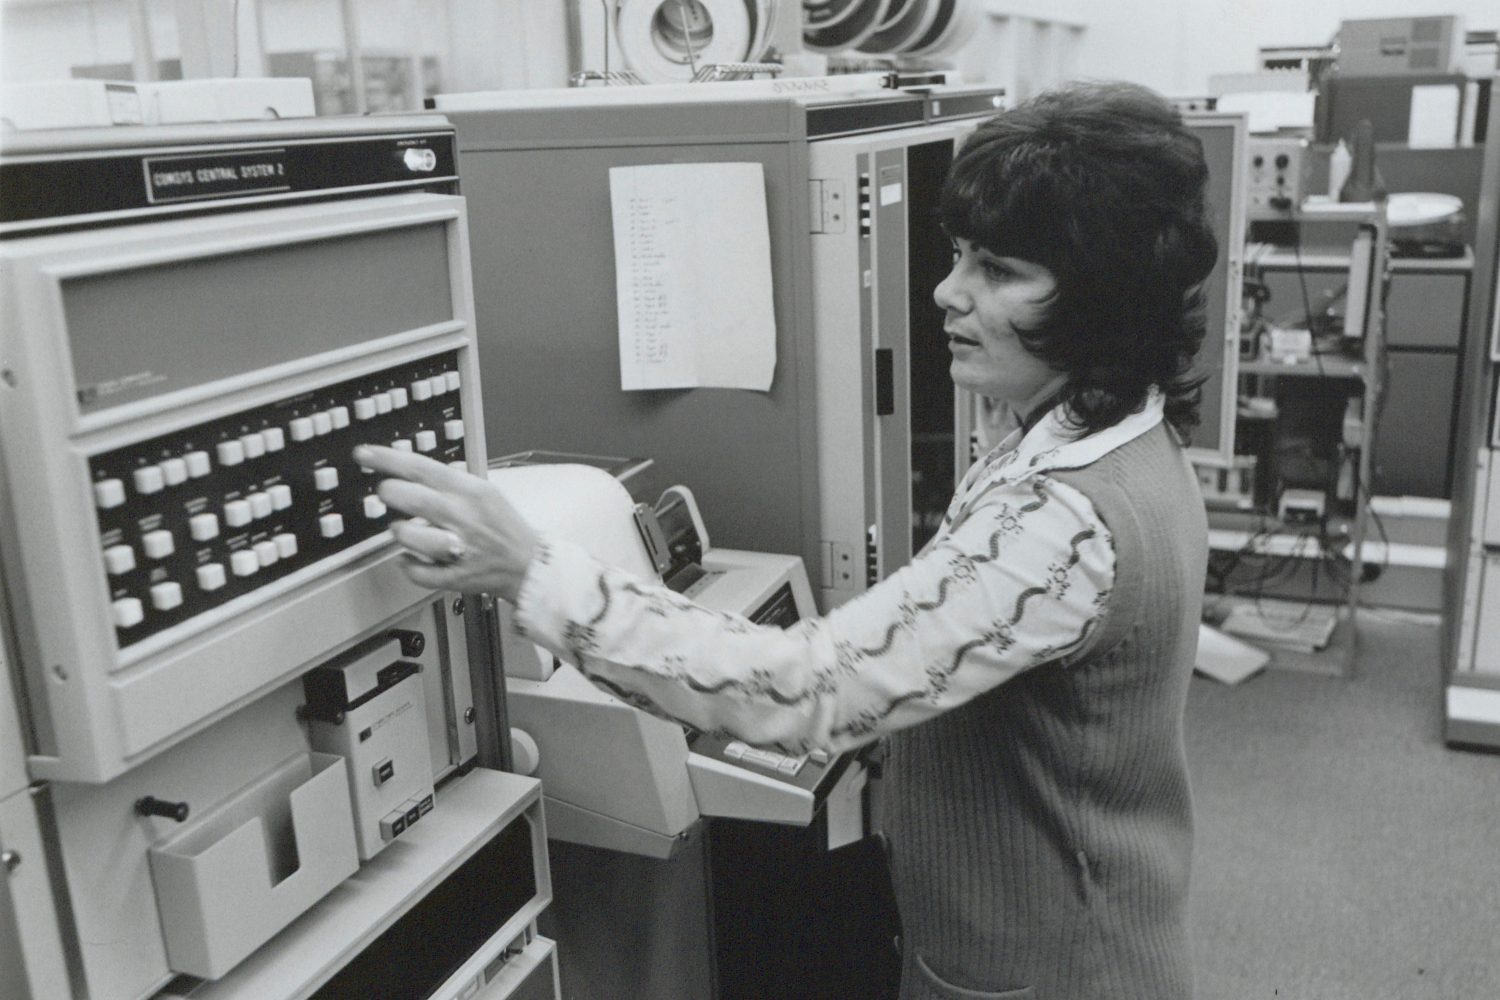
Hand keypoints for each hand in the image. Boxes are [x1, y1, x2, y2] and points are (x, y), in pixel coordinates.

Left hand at [354, 445, 538, 602]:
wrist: (528, 563)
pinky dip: (408, 566)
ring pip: (411, 537)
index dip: (387, 459)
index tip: (364, 454)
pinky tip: (411, 559)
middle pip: (413, 499)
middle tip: (386, 493)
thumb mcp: (484, 491)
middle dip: (390, 493)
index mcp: (470, 491)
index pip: (422, 467)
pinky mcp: (456, 576)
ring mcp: (460, 547)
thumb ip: (450, 480)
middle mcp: (464, 516)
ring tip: (404, 530)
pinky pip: (418, 572)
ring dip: (400, 532)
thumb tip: (411, 468)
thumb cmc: (504, 527)